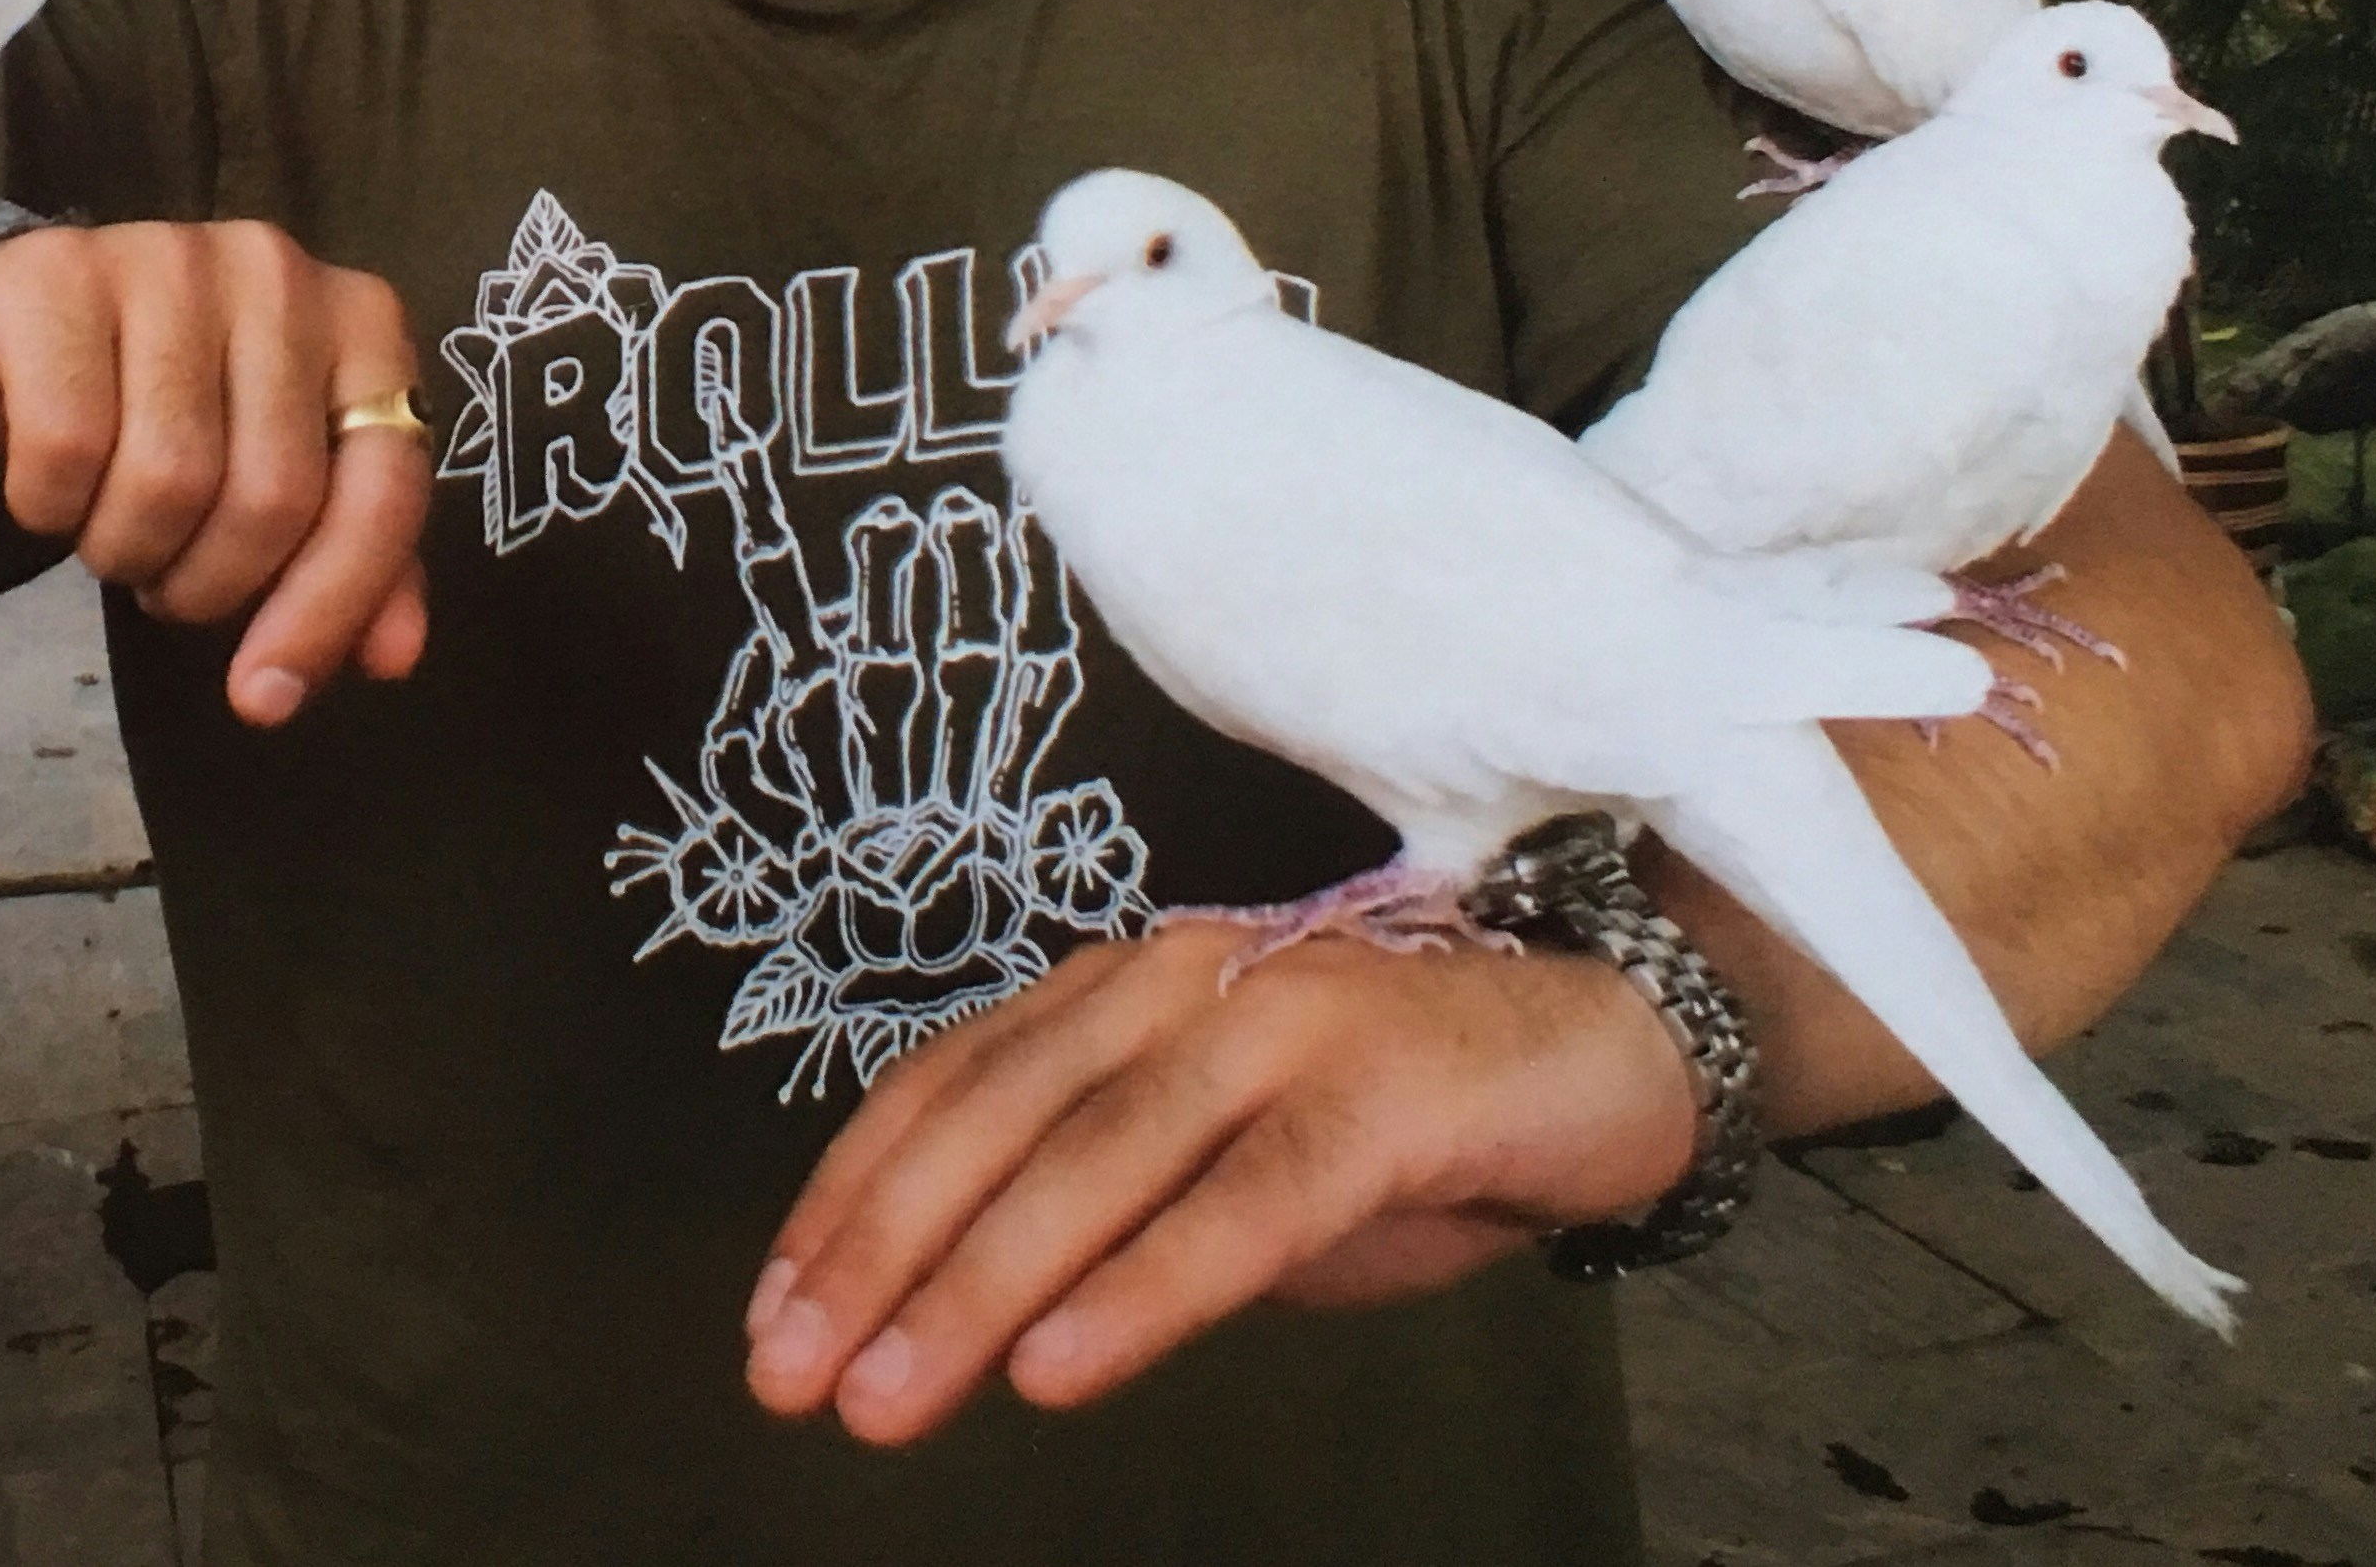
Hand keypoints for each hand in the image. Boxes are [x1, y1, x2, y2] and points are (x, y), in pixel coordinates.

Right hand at [0, 222, 431, 725]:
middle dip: (208, 584)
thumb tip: (391, 658)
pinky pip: (67, 448)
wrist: (5, 342)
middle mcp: (278, 271)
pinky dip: (48, 505)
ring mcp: (169, 258)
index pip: (384, 488)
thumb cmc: (158, 416)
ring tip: (112, 523)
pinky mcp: (60, 275)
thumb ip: (349, 560)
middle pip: (273, 497)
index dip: (329, 607)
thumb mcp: (269, 482)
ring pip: (170, 479)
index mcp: (360, 321)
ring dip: (126, 548)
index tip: (269, 696)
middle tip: (166, 576)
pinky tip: (51, 483)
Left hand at [740, 918, 1696, 1445]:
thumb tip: (954, 1311)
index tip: (772, 1315)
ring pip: (1097, 1160)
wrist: (1603, 1042)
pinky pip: (1242, 1201)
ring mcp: (1278, 1023)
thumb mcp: (1215, 1163)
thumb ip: (1099, 1206)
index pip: (946, 1089)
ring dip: (977, 1287)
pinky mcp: (1380, 1093)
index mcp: (1117, 991)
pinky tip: (1062, 1368)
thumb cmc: (1390, 1118)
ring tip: (891, 1395)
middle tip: (794, 1376)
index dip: (847, 1202)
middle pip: (993, 1121)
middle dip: (877, 1257)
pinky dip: (1142, 1287)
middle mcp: (1175, 980)